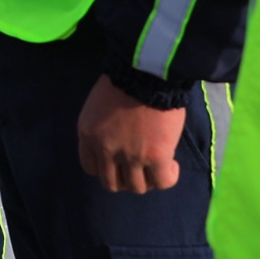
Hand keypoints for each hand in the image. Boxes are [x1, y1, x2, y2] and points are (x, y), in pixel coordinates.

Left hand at [77, 75, 186, 193]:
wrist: (148, 71)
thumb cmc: (125, 80)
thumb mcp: (100, 106)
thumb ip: (103, 129)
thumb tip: (119, 145)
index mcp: (87, 133)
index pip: (90, 167)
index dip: (107, 168)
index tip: (118, 162)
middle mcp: (105, 148)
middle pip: (112, 183)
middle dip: (126, 179)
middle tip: (140, 168)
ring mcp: (131, 155)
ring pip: (137, 187)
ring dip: (147, 179)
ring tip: (158, 164)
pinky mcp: (157, 157)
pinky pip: (162, 182)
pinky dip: (168, 177)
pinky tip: (172, 164)